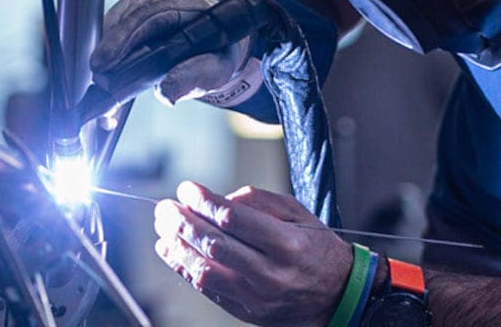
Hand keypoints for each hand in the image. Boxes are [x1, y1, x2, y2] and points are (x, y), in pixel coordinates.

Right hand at [91, 0, 252, 104]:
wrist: (217, 36)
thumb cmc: (217, 49)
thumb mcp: (217, 67)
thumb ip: (195, 78)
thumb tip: (167, 93)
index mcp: (184, 2)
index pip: (146, 15)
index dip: (121, 39)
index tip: (104, 63)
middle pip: (125, 18)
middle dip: (108, 51)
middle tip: (99, 80)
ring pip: (114, 23)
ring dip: (106, 54)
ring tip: (105, 83)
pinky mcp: (132, 7)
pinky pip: (113, 26)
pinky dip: (109, 50)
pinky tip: (109, 72)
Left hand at [153, 181, 351, 326]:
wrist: (337, 295)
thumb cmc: (316, 248)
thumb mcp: (298, 213)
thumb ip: (259, 201)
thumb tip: (219, 199)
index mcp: (286, 243)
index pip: (232, 218)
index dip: (203, 201)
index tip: (187, 189)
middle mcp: (270, 273)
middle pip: (214, 244)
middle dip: (182, 222)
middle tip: (166, 207)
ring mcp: (256, 296)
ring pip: (204, 270)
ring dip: (177, 247)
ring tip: (163, 228)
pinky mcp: (246, 311)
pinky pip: (207, 290)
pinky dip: (184, 268)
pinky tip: (171, 251)